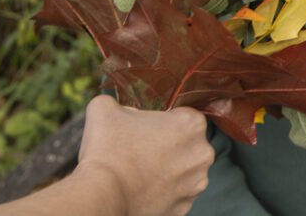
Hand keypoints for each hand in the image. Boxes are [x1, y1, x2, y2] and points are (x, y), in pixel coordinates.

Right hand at [77, 95, 213, 215]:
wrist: (103, 195)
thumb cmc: (108, 148)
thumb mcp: (106, 107)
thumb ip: (120, 101)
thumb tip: (121, 110)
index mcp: (192, 124)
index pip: (183, 115)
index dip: (164, 119)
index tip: (148, 127)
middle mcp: (203, 154)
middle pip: (188, 143)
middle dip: (169, 144)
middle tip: (142, 147)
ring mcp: (196, 184)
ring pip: (184, 169)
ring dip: (168, 168)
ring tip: (140, 169)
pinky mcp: (185, 208)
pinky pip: (176, 193)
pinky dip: (163, 190)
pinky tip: (143, 186)